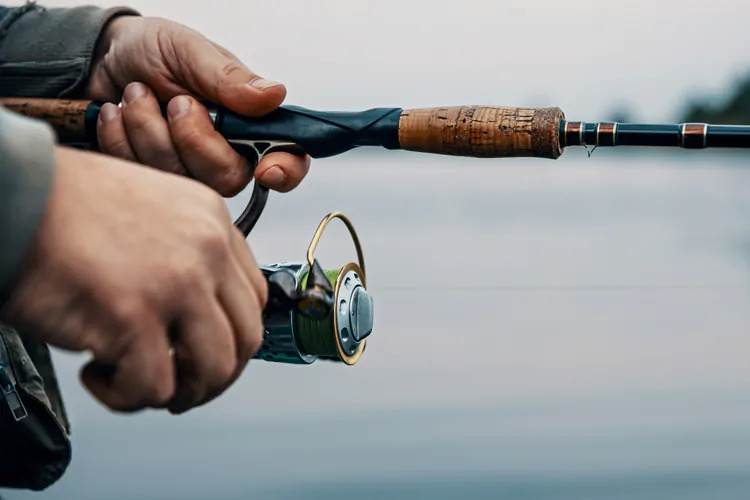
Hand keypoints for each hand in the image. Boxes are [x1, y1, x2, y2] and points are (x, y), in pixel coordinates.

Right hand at [1, 147, 266, 413]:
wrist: (13, 192)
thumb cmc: (66, 205)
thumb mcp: (154, 210)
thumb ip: (187, 253)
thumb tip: (198, 316)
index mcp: (212, 220)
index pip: (253, 298)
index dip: (231, 336)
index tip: (202, 352)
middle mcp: (206, 250)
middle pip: (245, 339)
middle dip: (214, 376)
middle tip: (179, 384)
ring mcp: (176, 283)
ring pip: (214, 370)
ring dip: (180, 392)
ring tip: (139, 383)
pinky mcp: (134, 316)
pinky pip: (155, 387)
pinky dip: (125, 395)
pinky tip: (95, 370)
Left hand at [87, 15, 308, 194]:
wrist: (99, 58)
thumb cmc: (152, 51)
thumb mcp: (189, 49)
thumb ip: (229, 76)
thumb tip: (274, 95)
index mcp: (249, 121)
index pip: (287, 159)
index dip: (284, 171)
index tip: (266, 168)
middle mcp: (225, 152)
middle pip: (227, 177)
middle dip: (191, 137)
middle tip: (174, 100)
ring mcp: (189, 170)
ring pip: (181, 181)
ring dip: (148, 129)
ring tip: (137, 94)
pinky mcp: (153, 180)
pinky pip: (142, 178)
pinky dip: (120, 138)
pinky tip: (118, 114)